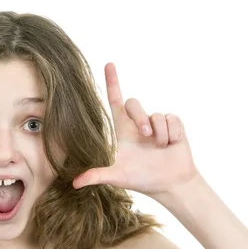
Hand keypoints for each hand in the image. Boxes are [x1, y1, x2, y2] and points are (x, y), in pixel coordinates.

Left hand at [72, 63, 199, 200]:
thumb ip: (97, 176)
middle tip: (146, 136)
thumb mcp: (118, 177)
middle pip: (134, 103)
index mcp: (123, 130)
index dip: (112, 83)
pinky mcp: (173, 125)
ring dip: (159, 133)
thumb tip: (74, 184)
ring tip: (161, 148)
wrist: (171, 184)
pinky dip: (172, 134)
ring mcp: (156, 123)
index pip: (115, 101)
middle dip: (141, 117)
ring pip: (155, 114)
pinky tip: (171, 145)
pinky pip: (171, 119)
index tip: (109, 64)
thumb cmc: (144, 180)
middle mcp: (138, 124)